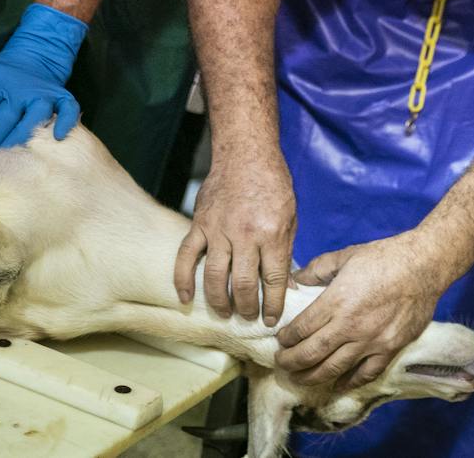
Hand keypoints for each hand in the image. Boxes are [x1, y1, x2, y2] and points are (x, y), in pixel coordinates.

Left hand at [0, 3, 86, 148]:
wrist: (36, 57)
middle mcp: (22, 87)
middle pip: (5, 120)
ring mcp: (44, 93)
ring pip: (35, 120)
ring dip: (18, 139)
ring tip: (5, 150)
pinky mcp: (62, 97)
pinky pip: (69, 110)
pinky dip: (66, 123)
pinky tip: (57, 137)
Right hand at [175, 155, 296, 325]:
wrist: (246, 155)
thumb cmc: (273, 186)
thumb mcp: (290, 218)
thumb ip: (285, 252)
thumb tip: (287, 286)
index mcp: (271, 233)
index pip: (273, 279)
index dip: (273, 303)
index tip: (272, 319)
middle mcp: (244, 234)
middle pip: (243, 283)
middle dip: (247, 307)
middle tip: (248, 318)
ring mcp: (218, 230)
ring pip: (214, 276)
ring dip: (219, 300)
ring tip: (225, 313)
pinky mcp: (199, 224)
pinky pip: (186, 257)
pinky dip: (183, 280)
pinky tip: (186, 298)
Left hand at [275, 236, 442, 389]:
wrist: (425, 265)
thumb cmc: (385, 257)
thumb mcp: (347, 255)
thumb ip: (318, 269)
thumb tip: (296, 280)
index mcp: (337, 300)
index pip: (301, 329)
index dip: (286, 339)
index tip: (281, 340)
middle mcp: (350, 325)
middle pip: (311, 354)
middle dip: (290, 362)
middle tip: (282, 363)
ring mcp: (371, 340)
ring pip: (333, 369)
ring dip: (311, 376)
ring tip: (299, 377)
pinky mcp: (390, 348)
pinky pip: (365, 374)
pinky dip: (348, 382)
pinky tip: (337, 384)